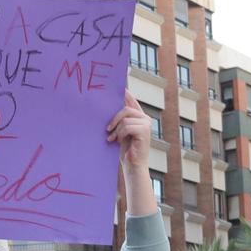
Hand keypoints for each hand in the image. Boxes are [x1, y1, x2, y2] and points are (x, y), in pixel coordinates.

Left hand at [109, 94, 156, 216]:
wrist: (132, 166)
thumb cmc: (123, 150)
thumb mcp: (118, 132)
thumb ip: (116, 120)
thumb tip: (105, 106)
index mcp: (138, 116)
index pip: (130, 99)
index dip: (124, 92)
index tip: (117, 84)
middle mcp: (144, 117)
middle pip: (125, 108)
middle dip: (114, 117)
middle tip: (107, 129)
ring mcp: (146, 123)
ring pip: (125, 117)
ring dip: (115, 129)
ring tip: (112, 138)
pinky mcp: (145, 131)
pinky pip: (127, 126)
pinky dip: (120, 134)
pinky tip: (117, 141)